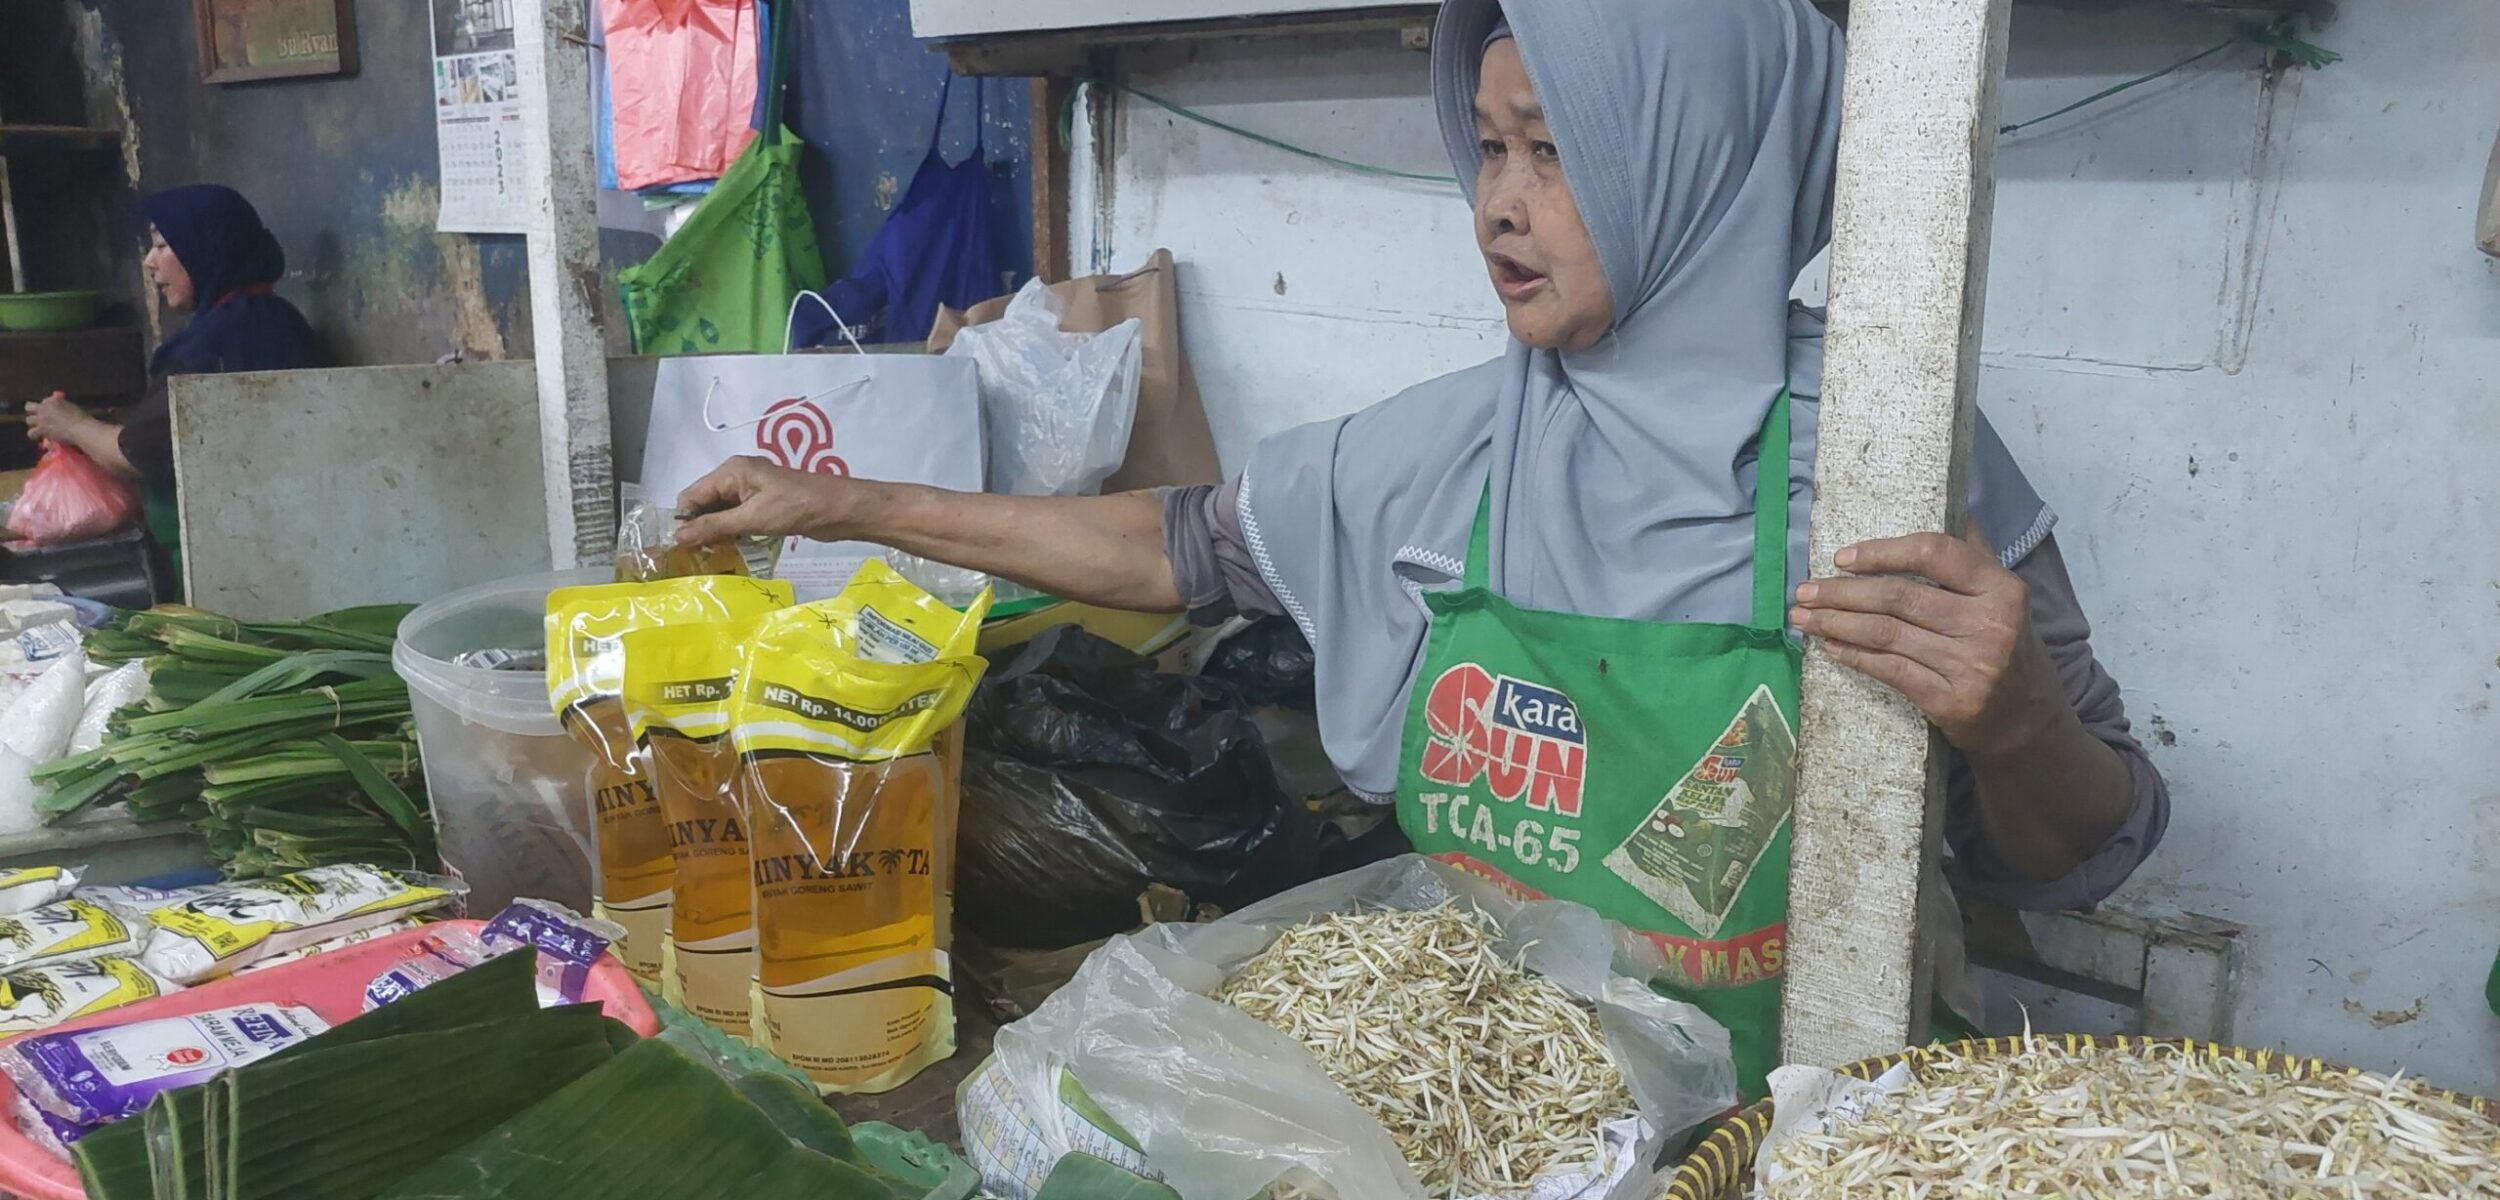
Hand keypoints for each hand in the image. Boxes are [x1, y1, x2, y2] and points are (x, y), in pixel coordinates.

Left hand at [24, 392, 97, 445]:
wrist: (82, 429)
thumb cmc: (82, 420)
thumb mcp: (72, 408)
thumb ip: (63, 408)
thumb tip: (60, 413)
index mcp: (53, 400)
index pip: (44, 401)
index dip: (47, 408)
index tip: (51, 412)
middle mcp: (44, 407)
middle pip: (29, 407)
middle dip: (32, 411)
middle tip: (38, 417)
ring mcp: (41, 418)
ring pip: (29, 420)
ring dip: (33, 424)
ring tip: (39, 428)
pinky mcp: (41, 429)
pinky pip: (31, 433)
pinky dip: (35, 435)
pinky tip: (39, 437)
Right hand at [673, 456, 867, 546]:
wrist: (839, 509)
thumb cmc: (796, 508)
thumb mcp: (752, 518)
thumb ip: (715, 526)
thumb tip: (678, 537)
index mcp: (731, 471)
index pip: (692, 495)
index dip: (683, 520)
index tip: (679, 549)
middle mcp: (737, 477)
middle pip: (704, 503)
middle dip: (698, 528)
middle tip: (693, 558)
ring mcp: (751, 491)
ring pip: (720, 513)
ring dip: (714, 533)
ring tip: (708, 559)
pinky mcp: (763, 505)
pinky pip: (737, 519)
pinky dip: (731, 533)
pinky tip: (728, 552)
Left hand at [1789, 527, 2061, 757]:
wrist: (2025, 716)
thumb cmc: (2002, 643)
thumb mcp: (2000, 595)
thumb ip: (1972, 553)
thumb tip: (1948, 502)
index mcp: (2000, 588)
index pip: (1934, 553)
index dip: (1883, 552)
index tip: (1841, 557)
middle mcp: (1988, 625)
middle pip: (1899, 597)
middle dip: (1841, 593)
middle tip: (1803, 591)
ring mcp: (1970, 666)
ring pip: (1887, 634)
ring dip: (1836, 623)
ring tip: (1802, 617)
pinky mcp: (1950, 701)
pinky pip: (1890, 670)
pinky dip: (1854, 656)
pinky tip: (1830, 646)